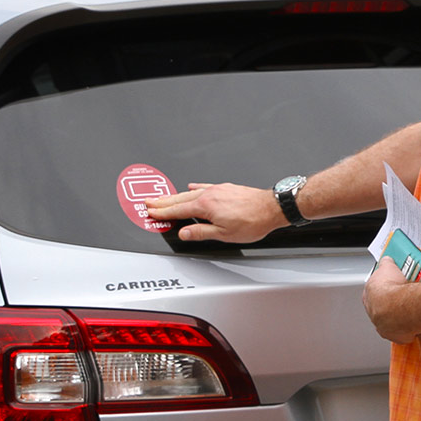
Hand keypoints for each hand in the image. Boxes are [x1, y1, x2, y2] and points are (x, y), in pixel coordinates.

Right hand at [143, 182, 282, 243]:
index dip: (163, 212)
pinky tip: (191, 186)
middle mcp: (210, 194)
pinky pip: (204, 186)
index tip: (151, 212)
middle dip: (163, 201)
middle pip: (180, 198)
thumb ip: (201, 232)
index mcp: (206, 206)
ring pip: (190, 191)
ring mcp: (218, 189)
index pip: (178, 210)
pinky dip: (194, 188)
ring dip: (175, 195)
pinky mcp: (226, 188)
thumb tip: (184, 233)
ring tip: (164, 197)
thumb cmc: (252, 221)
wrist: (271, 207)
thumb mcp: (224, 234)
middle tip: (148, 202)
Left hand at [363, 258, 417, 342]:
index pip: (373, 292)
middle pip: (383, 307)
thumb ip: (386, 264)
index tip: (393, 286)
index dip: (383, 289)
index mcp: (368, 296)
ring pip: (392, 321)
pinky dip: (409, 329)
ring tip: (413, 308)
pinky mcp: (395, 335)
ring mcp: (383, 326)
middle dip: (393, 303)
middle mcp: (373, 313)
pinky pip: (403, 332)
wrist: (401, 307)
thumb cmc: (392, 289)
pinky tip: (416, 322)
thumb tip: (387, 260)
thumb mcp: (388, 267)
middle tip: (406, 296)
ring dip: (401, 316)